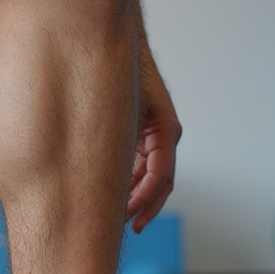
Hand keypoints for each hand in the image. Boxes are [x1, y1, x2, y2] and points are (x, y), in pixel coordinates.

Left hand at [125, 52, 180, 232]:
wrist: (109, 47)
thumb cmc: (121, 75)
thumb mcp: (123, 110)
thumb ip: (120, 142)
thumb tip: (109, 176)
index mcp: (165, 130)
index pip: (161, 176)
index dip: (146, 201)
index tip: (131, 219)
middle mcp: (162, 135)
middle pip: (158, 183)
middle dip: (141, 206)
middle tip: (124, 226)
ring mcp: (152, 135)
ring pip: (147, 176)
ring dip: (133, 195)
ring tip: (115, 215)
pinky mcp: (139, 135)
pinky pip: (137, 165)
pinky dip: (126, 180)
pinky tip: (110, 193)